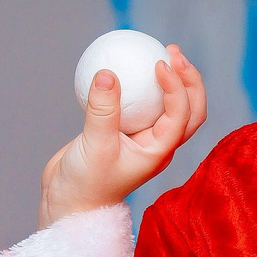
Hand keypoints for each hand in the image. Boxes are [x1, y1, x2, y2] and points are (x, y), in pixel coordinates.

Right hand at [39, 44, 206, 224]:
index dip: (178, 86)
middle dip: (188, 79)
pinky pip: (136, 103)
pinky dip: (138, 84)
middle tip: (172, 51)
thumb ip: (102, 110)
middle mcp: (156, 143)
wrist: (67, 205)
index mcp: (160, 151)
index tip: (159, 65)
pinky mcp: (120, 131)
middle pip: (188, 109)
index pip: (183, 114)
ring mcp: (140, 137)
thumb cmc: (85, 185)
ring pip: (165, 105)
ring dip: (169, 79)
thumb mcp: (94, 147)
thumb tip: (107, 71)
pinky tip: (123, 65)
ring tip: (158, 51)